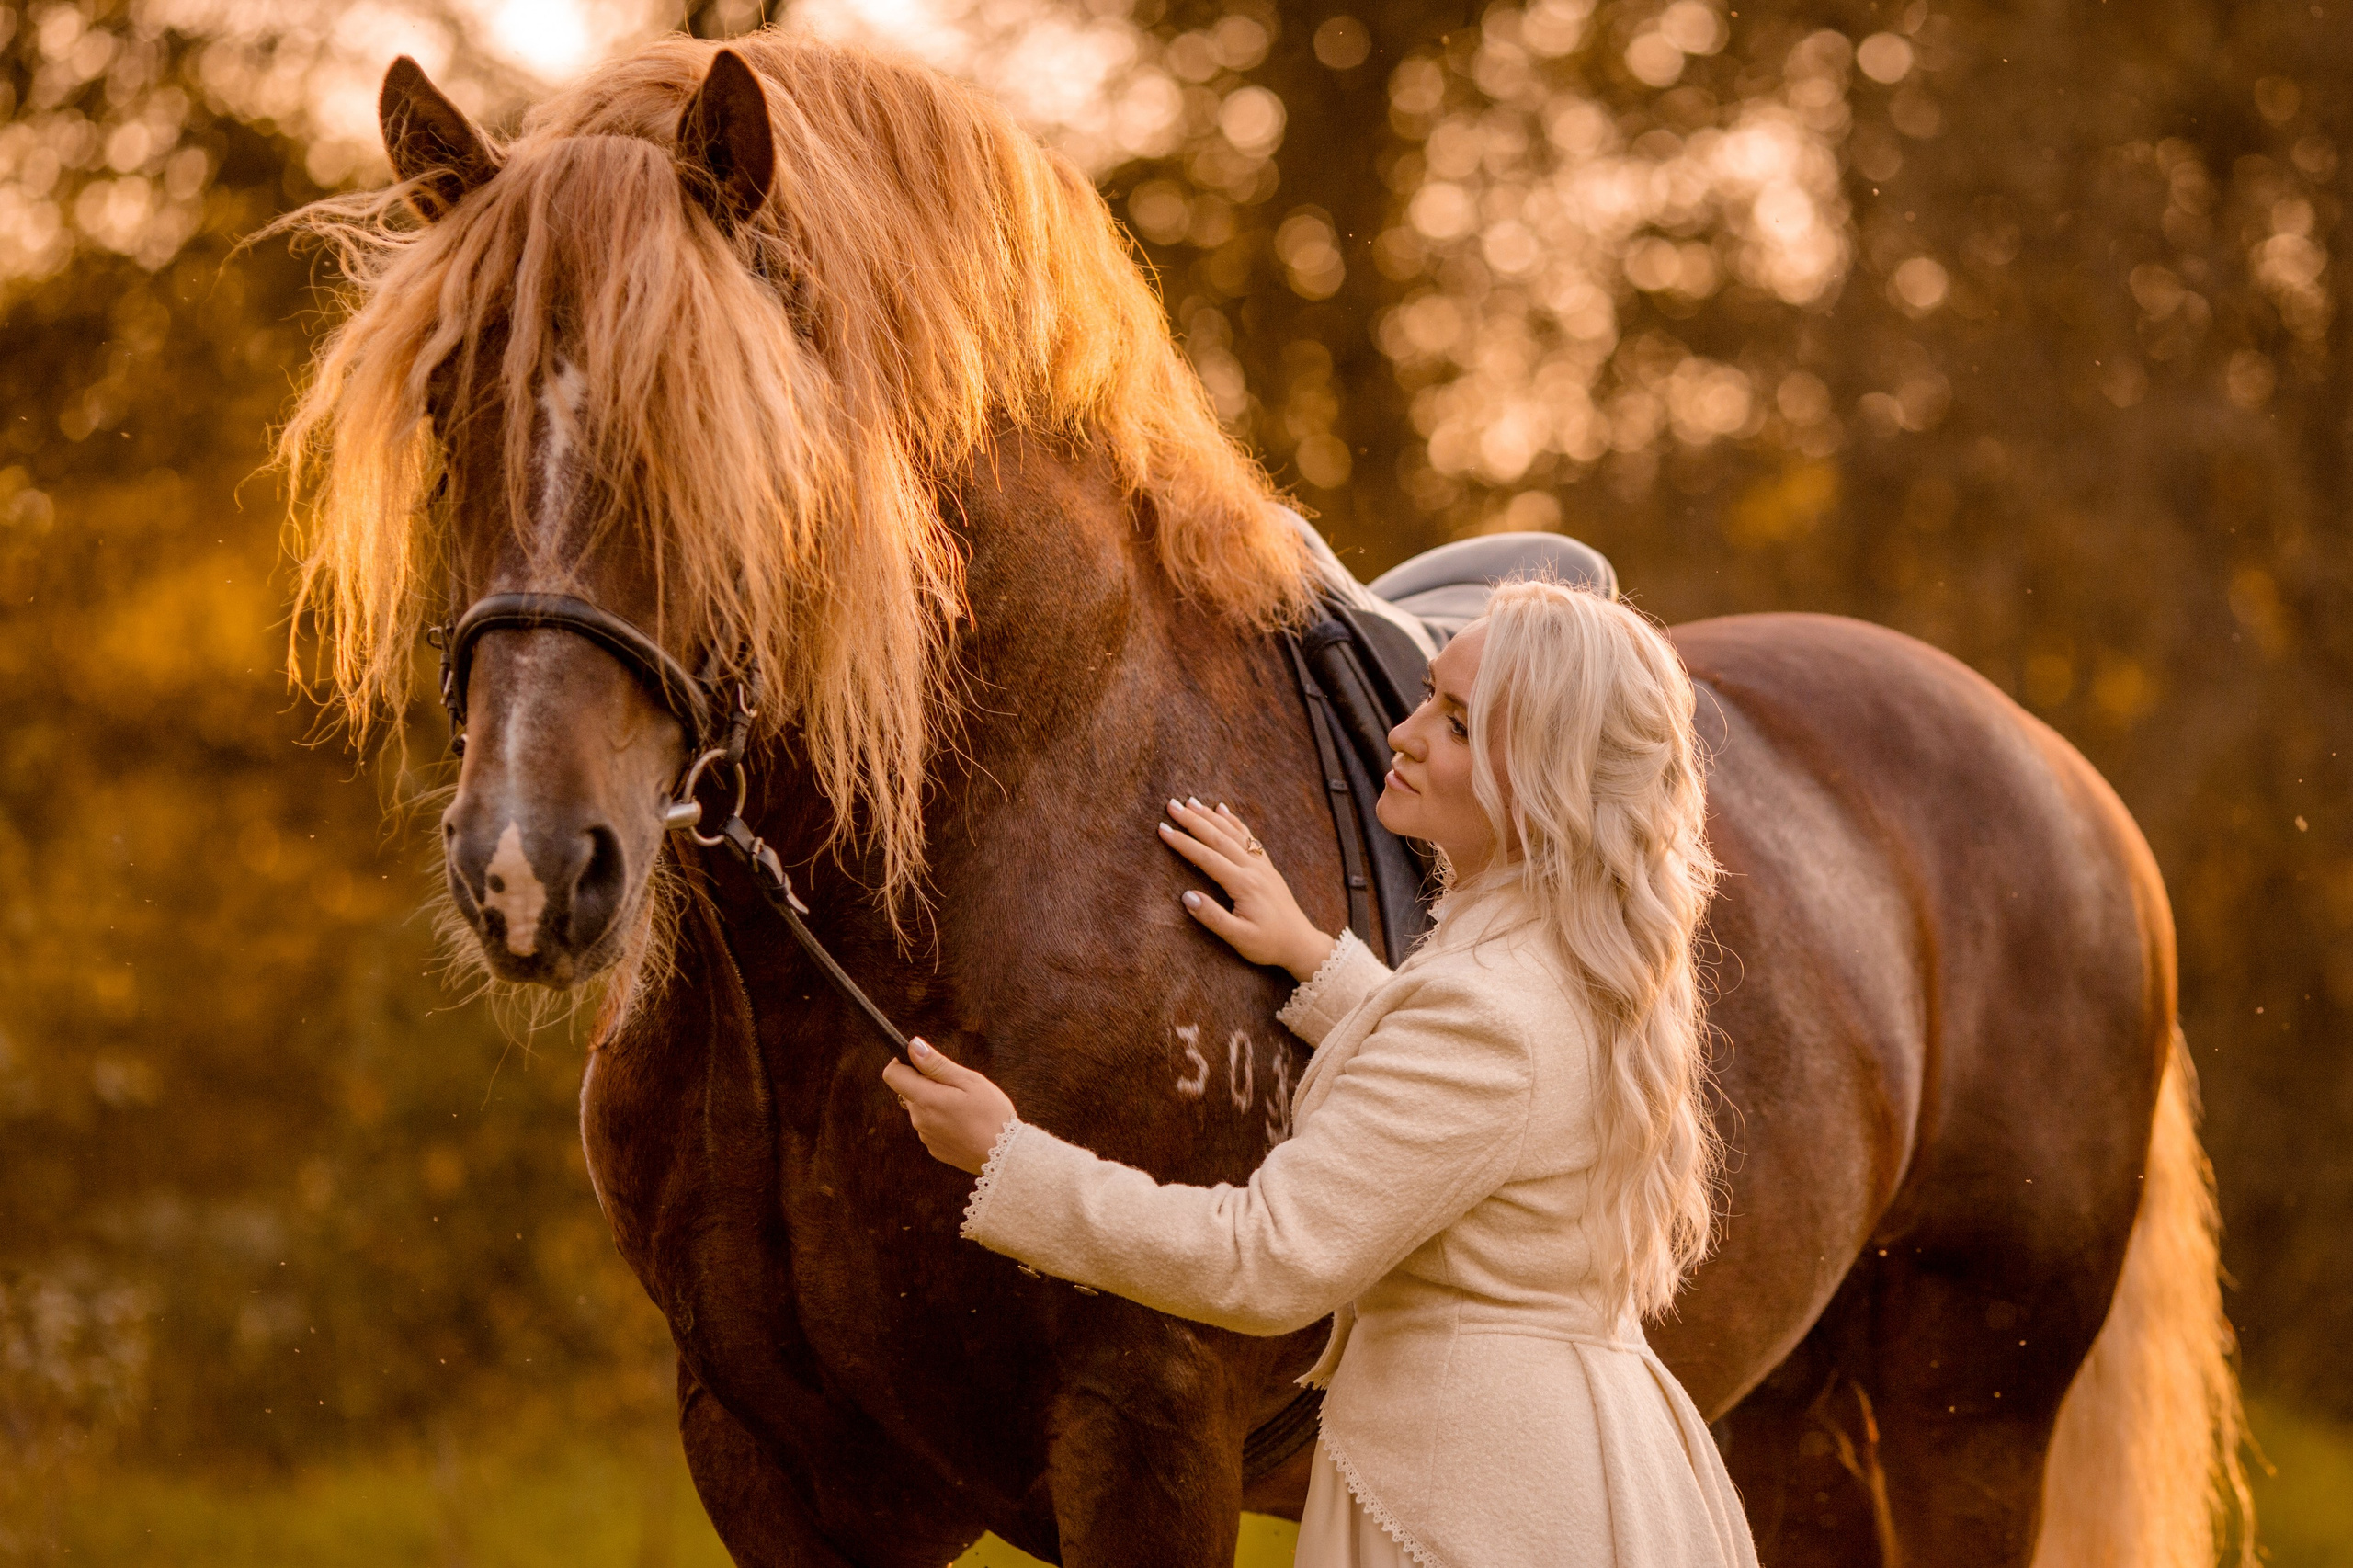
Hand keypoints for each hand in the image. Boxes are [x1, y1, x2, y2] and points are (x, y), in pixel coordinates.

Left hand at [883, 1038, 1016, 1174]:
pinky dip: (943, 1120)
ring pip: (922, 1109)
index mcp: (925, 1099)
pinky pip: (931, 1126)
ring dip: (936, 1102)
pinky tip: (965, 1124)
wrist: (1005, 1156)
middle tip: (958, 1088)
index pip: (892, 1075)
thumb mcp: (969, 1081)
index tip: (923, 1062)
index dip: (903, 1063)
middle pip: (909, 1091)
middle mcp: (919, 1120)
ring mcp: (925, 1136)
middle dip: (928, 1083)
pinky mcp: (934, 1148)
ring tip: (965, 1108)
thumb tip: (912, 1046)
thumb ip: (936, 1064)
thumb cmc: (991, 1114)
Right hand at [1158, 797, 1336, 981]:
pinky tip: (1224, 811)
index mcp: (1243, 884)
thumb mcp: (1238, 938)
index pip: (1206, 857)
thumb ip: (1212, 917)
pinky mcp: (1267, 868)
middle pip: (1218, 838)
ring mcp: (1262, 866)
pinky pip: (1249, 837)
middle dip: (1193, 820)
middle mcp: (1253, 869)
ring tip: (1191, 802)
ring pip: (1233, 833)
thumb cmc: (1268, 944)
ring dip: (1211, 816)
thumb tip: (1187, 896)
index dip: (1183, 843)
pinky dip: (1235, 822)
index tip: (1163, 830)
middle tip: (1171, 806)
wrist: (1301, 944)